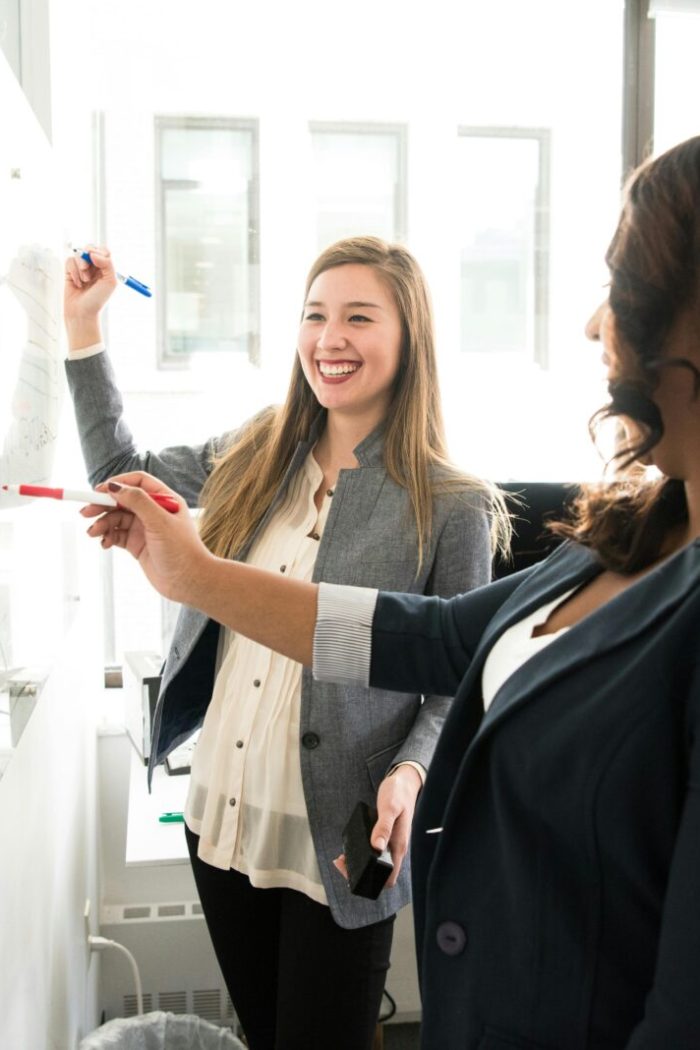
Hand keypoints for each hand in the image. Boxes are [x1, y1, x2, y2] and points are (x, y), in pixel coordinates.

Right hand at [64, 246, 117, 347]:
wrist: (82, 312)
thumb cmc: (97, 300)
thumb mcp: (110, 282)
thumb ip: (107, 263)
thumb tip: (93, 253)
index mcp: (106, 268)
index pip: (104, 250)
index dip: (99, 251)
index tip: (97, 261)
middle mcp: (94, 267)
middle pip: (90, 248)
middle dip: (88, 256)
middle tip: (87, 269)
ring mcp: (82, 268)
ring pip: (78, 254)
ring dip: (81, 267)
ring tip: (84, 280)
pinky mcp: (70, 271)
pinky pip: (69, 261)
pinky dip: (73, 271)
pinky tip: (77, 283)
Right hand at [82, 471, 214, 603]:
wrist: (189, 582)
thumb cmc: (182, 550)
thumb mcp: (159, 521)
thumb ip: (138, 501)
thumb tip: (115, 486)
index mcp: (165, 500)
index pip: (138, 482)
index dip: (118, 484)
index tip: (99, 490)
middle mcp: (154, 511)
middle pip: (122, 500)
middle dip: (103, 505)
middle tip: (85, 512)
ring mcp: (145, 528)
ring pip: (116, 518)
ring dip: (102, 523)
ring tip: (93, 533)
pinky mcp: (137, 544)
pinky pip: (116, 535)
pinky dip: (107, 536)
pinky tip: (104, 543)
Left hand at [333, 764, 422, 889]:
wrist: (404, 782)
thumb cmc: (398, 793)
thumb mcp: (390, 808)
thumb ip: (384, 827)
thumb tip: (377, 847)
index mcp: (399, 846)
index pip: (389, 877)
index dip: (372, 882)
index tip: (354, 872)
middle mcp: (396, 848)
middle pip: (380, 874)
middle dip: (360, 874)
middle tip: (342, 863)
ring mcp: (391, 843)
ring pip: (376, 864)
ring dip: (359, 865)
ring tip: (342, 858)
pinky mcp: (385, 837)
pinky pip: (374, 852)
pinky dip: (361, 853)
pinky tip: (350, 847)